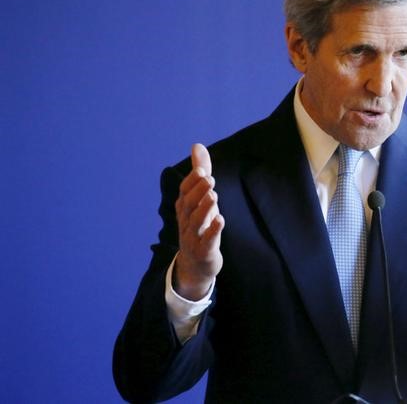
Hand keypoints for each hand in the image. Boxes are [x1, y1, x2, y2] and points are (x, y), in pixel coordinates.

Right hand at [173, 144, 224, 299]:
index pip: (184, 192)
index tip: (201, 170)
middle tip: (210, 179)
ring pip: (196, 222)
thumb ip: (200, 173)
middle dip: (198, 192)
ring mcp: (193, 237)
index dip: (191, 182)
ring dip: (205, 208)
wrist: (196, 263)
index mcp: (184, 208)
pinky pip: (206, 241)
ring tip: (214, 195)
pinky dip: (212, 231)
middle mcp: (186, 221)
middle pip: (188, 205)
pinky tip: (220, 220)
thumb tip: (197, 145)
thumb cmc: (200, 224)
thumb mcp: (201, 198)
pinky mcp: (204, 251)